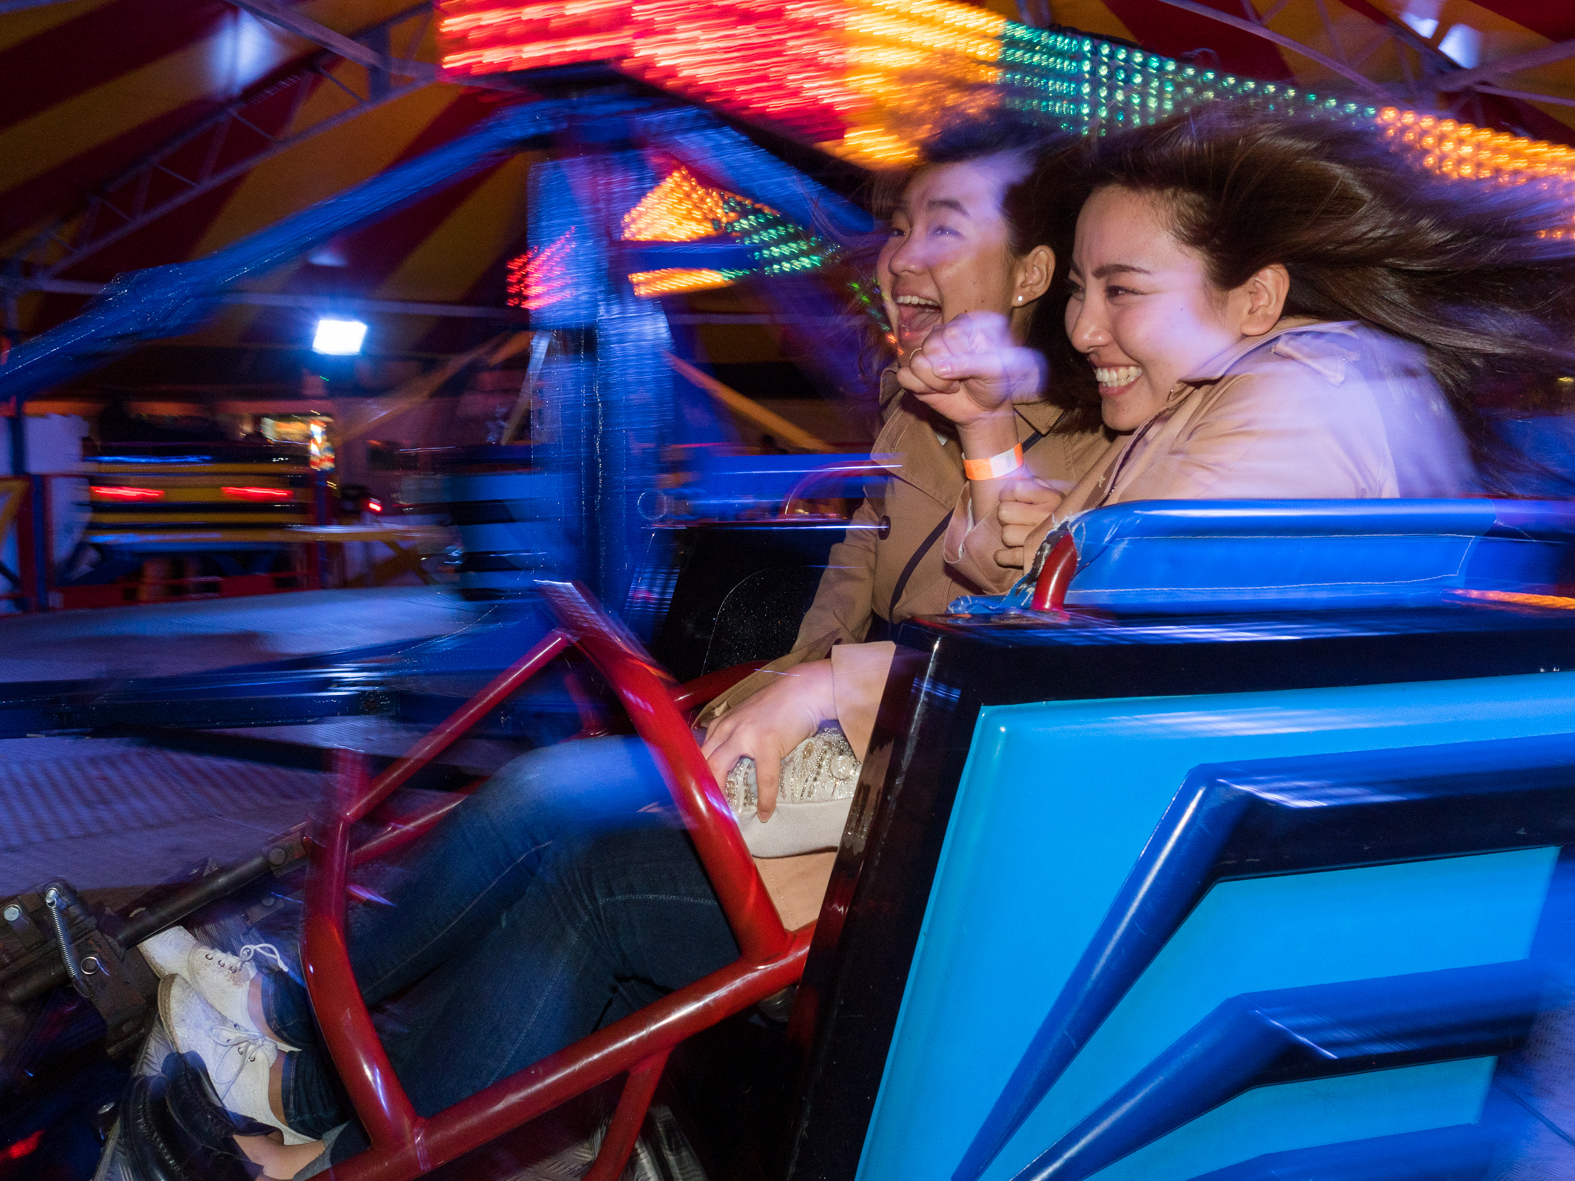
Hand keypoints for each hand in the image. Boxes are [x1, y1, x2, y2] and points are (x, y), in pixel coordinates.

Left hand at [701, 660, 835, 819]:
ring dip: (719, 792)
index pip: (700, 751)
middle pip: (703, 760)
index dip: (697, 774)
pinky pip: (763, 778)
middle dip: (701, 785)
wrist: (805, 689)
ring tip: (725, 812)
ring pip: (719, 768)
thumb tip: (733, 760)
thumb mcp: (748, 715)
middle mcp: (727, 727)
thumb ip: (736, 732)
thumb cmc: (781, 704)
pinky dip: (765, 798)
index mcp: (723, 723)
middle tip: (706, 806)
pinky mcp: (766, 744)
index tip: (699, 793)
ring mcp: (744, 735)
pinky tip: (766, 812)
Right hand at [896, 311, 1045, 427]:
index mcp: (963, 326)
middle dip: (948, 370)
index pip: (951, 333)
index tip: (975, 367)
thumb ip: (970, 364)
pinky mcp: (913, 374)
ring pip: (916, 362)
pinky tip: (935, 390)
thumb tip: (939, 368)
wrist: (984, 408)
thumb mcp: (994, 370)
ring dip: (935, 382)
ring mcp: (926, 354)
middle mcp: (941, 336)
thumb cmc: (993, 384)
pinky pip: (903, 376)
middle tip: (962, 379)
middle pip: (930, 346)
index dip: (961, 356)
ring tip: (952, 385)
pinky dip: (920, 388)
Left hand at [994, 476, 1066, 569]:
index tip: (1010, 499)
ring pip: (1006, 535)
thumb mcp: (1054, 494)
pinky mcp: (1036, 559)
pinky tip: (1004, 554)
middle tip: (1014, 519)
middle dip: (1006, 516)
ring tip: (1018, 535)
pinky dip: (1003, 557)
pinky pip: (1009, 557)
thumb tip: (1015, 476)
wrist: (1089, 540)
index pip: (1014, 489)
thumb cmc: (1063, 514)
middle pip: (1004, 512)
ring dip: (1009, 536)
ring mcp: (1041, 539)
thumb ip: (1036, 483)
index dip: (1006, 494)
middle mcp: (1047, 517)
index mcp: (1051, 498)